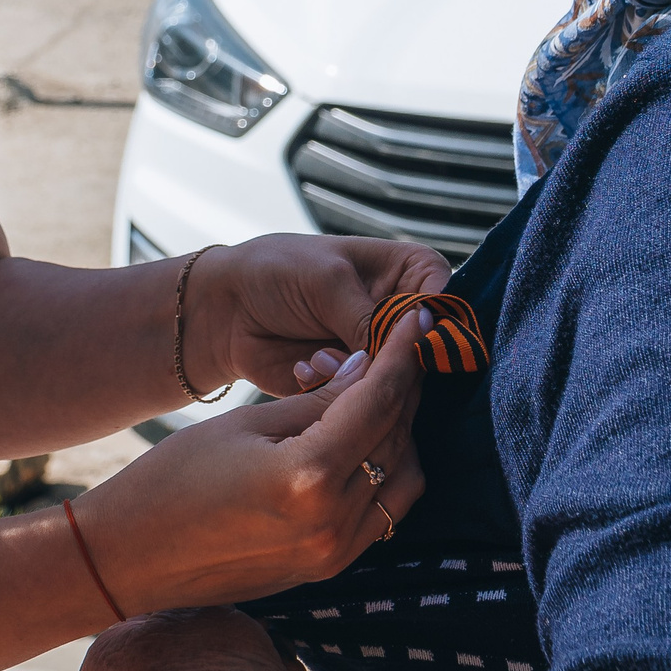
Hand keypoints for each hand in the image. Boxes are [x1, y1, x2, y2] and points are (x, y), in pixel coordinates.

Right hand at [70, 306, 429, 614]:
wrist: (131, 558)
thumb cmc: (171, 482)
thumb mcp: (245, 426)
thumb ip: (315, 399)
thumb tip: (367, 367)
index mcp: (308, 479)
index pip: (378, 402)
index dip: (401, 354)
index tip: (417, 319)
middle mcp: (333, 523)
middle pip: (397, 439)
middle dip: (403, 388)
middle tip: (398, 348)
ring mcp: (335, 554)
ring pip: (404, 478)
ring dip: (400, 432)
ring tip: (375, 393)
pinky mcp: (328, 567)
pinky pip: (384, 512)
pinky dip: (387, 470)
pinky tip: (364, 441)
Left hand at [188, 236, 450, 400]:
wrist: (226, 309)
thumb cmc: (276, 273)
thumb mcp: (326, 283)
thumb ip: (371, 317)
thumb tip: (414, 347)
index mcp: (407, 272)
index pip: (445, 299)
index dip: (436, 325)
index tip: (412, 343)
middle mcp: (400, 314)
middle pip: (426, 350)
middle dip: (390, 360)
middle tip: (357, 356)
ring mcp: (378, 352)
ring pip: (396, 381)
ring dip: (357, 376)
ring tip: (319, 359)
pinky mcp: (354, 383)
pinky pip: (363, 399)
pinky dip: (334, 389)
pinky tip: (304, 369)